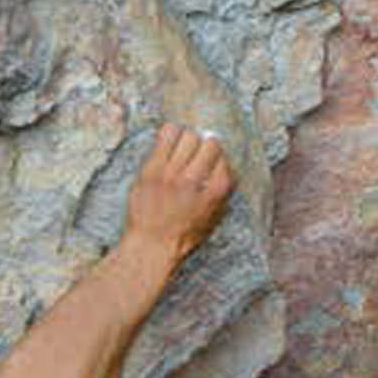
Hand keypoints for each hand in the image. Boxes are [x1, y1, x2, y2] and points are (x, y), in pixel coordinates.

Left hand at [125, 125, 233, 259]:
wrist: (151, 244)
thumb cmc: (182, 236)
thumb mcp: (213, 219)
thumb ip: (221, 193)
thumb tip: (223, 167)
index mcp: (214, 194)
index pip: (226, 162)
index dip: (220, 160)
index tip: (214, 162)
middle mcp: (194, 182)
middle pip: (210, 144)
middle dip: (208, 146)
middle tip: (200, 151)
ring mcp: (171, 174)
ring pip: (188, 137)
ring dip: (189, 139)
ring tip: (184, 145)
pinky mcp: (151, 169)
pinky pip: (165, 137)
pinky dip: (171, 133)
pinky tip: (170, 139)